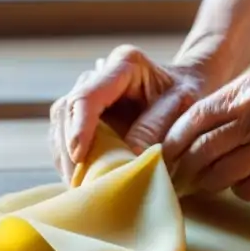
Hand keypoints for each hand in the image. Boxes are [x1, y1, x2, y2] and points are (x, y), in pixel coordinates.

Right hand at [49, 44, 218, 182]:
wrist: (188, 85)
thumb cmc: (189, 94)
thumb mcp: (183, 106)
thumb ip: (155, 127)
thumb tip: (129, 156)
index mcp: (123, 64)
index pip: (88, 96)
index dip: (80, 128)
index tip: (79, 156)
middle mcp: (98, 75)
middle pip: (66, 110)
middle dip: (68, 149)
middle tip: (79, 183)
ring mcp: (87, 93)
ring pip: (60, 124)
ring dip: (65, 157)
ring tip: (79, 186)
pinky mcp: (83, 114)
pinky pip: (65, 136)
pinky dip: (69, 159)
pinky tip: (81, 179)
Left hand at [162, 73, 249, 200]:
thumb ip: (224, 107)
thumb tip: (180, 137)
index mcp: (247, 92)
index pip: (195, 119)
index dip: (173, 142)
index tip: (161, 157)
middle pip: (205, 149)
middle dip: (186, 168)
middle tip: (178, 178)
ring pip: (225, 173)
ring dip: (210, 183)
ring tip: (208, 183)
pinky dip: (240, 190)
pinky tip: (246, 182)